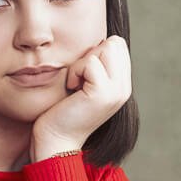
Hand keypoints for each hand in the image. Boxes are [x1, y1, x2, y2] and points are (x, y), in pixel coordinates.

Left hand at [29, 34, 130, 156]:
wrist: (55, 141)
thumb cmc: (62, 111)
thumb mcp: (84, 84)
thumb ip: (95, 65)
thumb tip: (97, 39)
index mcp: (122, 85)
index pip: (118, 44)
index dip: (95, 53)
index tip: (83, 76)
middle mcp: (124, 88)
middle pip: (114, 43)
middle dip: (90, 55)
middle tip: (78, 80)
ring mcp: (117, 91)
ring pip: (105, 48)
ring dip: (82, 63)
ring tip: (75, 85)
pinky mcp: (103, 93)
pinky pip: (90, 62)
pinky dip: (76, 72)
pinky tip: (71, 89)